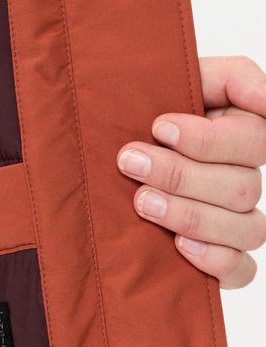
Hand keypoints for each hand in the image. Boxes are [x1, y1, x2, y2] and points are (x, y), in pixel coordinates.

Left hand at [116, 55, 265, 288]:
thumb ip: (232, 77)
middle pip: (244, 186)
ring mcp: (237, 221)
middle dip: (181, 175)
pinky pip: (242, 269)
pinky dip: (216, 260)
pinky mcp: (221, 258)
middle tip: (130, 162)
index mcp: (241, 133)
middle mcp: (244, 178)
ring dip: (190, 214)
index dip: (208, 139)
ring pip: (248, 228)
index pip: (256, 141)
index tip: (159, 126)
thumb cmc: (137, 112)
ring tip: (141, 201)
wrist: (95, 151)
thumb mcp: (175, 79)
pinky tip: (179, 245)